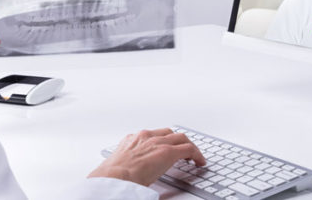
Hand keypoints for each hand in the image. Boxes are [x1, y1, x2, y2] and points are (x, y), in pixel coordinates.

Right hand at [88, 128, 205, 185]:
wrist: (115, 177)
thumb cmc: (112, 176)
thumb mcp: (119, 164)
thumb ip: (127, 162)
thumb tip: (128, 174)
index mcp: (132, 139)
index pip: (151, 135)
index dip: (162, 141)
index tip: (164, 147)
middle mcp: (146, 136)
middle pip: (168, 133)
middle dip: (177, 141)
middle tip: (183, 150)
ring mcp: (158, 142)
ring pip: (181, 137)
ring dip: (188, 146)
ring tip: (193, 156)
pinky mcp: (168, 151)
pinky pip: (188, 149)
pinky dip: (196, 154)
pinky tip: (199, 162)